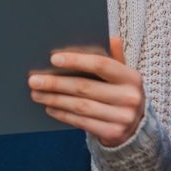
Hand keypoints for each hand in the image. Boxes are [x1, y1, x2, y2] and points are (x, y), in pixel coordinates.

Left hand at [27, 37, 144, 147]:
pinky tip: (50, 107)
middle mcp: (130, 97)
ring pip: (80, 106)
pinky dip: (63, 114)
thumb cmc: (122, 94)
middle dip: (56, 83)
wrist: (137, 128)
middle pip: (85, 87)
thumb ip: (116, 57)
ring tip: (37, 94)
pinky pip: (81, 122)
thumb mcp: (123, 76)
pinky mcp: (113, 133)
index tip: (53, 58)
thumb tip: (112, 37)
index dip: (76, 61)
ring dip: (55, 99)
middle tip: (34, 80)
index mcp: (131, 77)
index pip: (101, 64)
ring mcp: (123, 118)